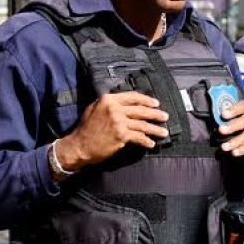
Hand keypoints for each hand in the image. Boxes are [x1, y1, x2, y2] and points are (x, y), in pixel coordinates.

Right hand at [54, 92, 169, 177]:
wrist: (79, 146)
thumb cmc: (86, 128)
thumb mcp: (94, 109)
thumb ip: (110, 104)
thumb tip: (126, 103)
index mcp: (109, 99)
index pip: (133, 97)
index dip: (146, 100)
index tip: (156, 103)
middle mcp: (115, 109)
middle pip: (141, 110)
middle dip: (155, 114)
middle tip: (165, 117)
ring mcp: (119, 122)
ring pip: (142, 124)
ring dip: (155, 129)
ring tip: (164, 132)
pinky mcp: (121, 135)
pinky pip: (139, 137)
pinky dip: (146, 141)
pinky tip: (151, 143)